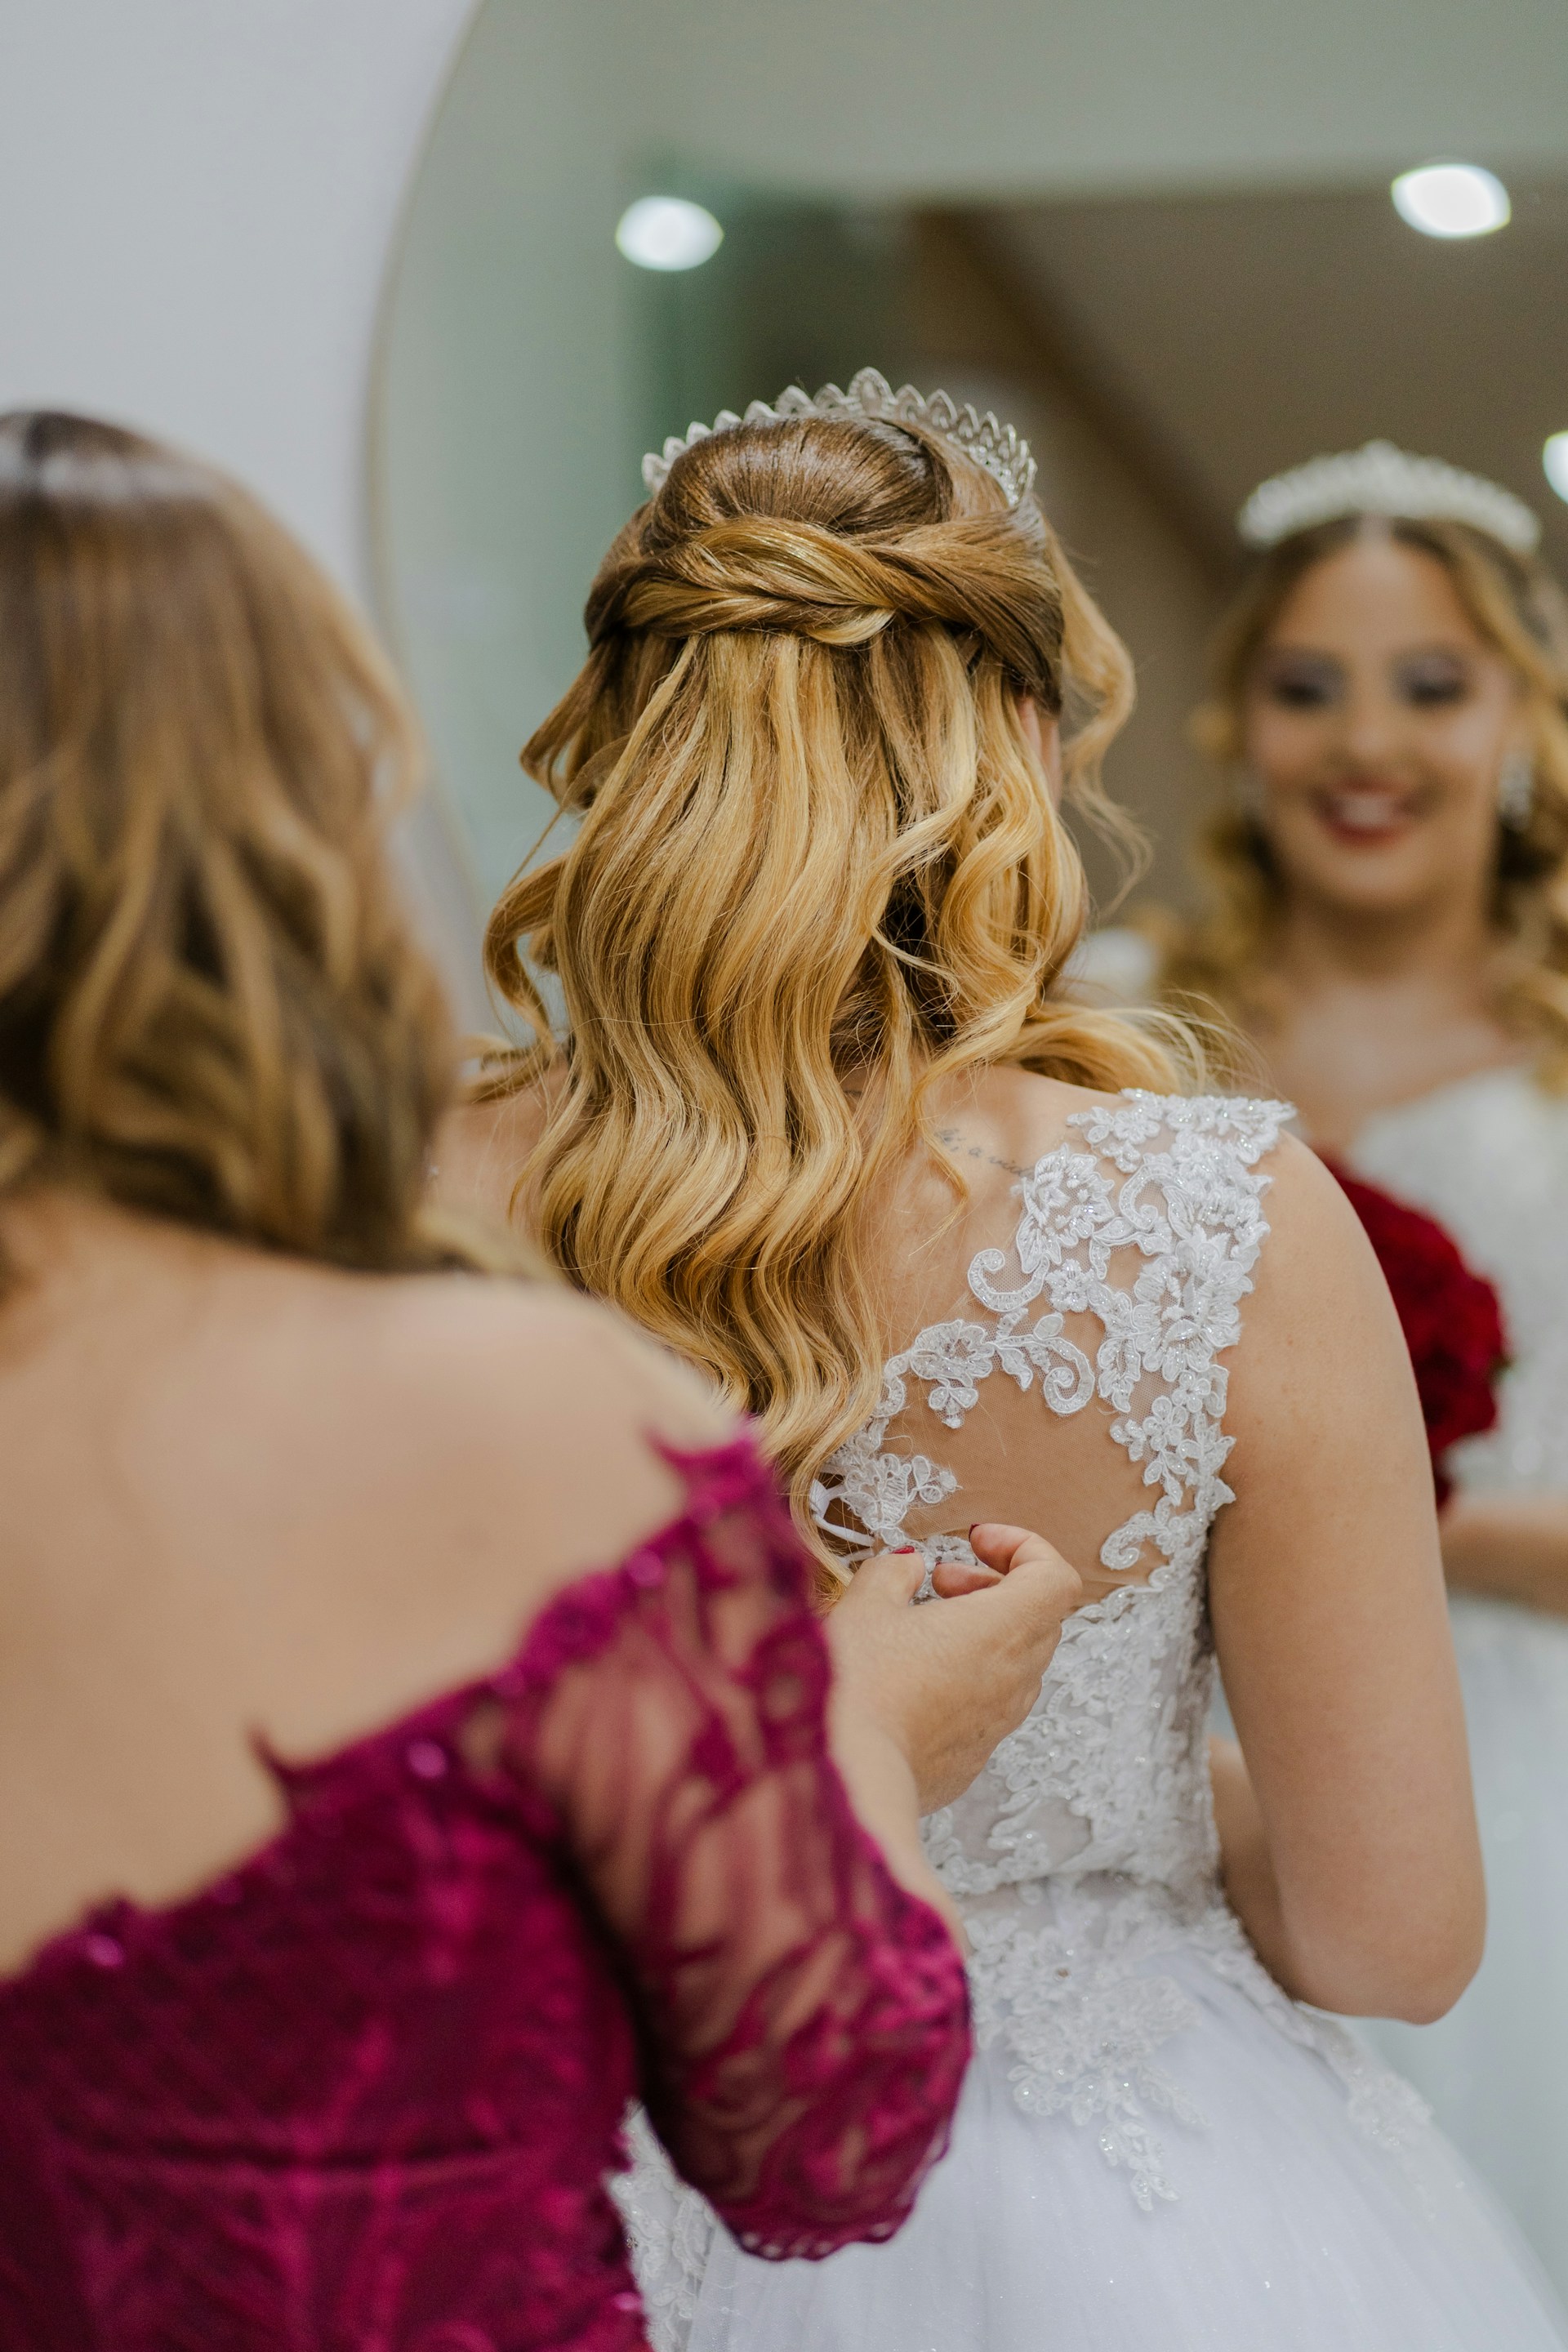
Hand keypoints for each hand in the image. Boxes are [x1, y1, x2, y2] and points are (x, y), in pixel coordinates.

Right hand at [825, 1526, 1081, 1812]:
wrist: (847, 1779)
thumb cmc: (858, 1686)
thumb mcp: (866, 1604)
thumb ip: (893, 1572)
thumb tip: (908, 1566)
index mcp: (1002, 1630)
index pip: (1056, 1578)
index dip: (1024, 1547)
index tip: (976, 1542)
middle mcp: (1014, 1678)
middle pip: (1039, 1616)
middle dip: (995, 1586)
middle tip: (942, 1582)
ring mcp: (999, 1722)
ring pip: (1017, 1661)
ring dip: (983, 1633)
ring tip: (921, 1628)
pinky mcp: (975, 1755)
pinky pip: (991, 1701)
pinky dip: (967, 1674)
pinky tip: (911, 1676)